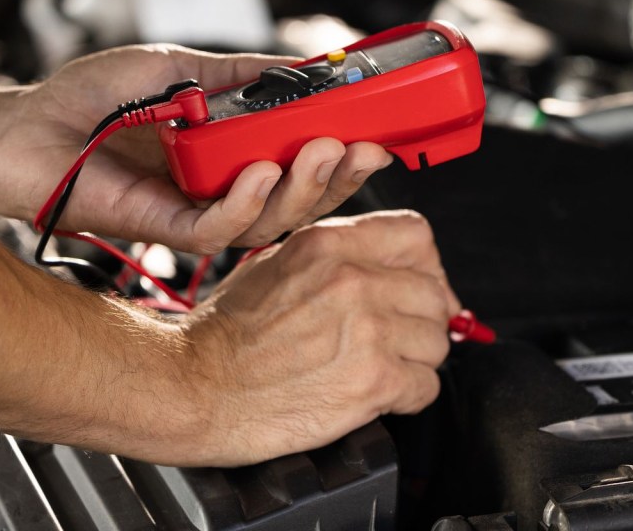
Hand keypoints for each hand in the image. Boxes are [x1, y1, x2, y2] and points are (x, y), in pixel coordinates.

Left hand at [0, 45, 394, 251]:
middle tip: (365, 149)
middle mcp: (218, 186)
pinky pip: (218, 229)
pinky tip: (259, 172)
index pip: (298, 159)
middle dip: (337, 177)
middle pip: (296, 197)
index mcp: (227, 151)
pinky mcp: (166, 229)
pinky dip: (245, 202)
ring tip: (323, 152)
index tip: (377, 130)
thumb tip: (298, 69)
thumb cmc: (86, 99)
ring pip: (268, 221)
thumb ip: (237, 75)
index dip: (341, 150)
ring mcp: (194, 211)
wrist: (24, 129)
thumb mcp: (177, 67)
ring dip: (302, 189)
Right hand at [159, 210, 459, 465]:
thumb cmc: (225, 334)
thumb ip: (335, 257)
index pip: (416, 236)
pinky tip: (377, 395)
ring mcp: (368, 330)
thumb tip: (388, 270)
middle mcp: (353, 280)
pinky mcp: (373, 381)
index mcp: (328, 244)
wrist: (195, 386)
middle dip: (421, 320)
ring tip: (379, 367)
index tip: (415, 288)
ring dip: (415, 360)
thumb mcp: (275, 264)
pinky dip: (408, 396)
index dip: (423, 265)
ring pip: (437, 342)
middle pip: (435, 293)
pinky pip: (426, 386)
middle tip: (397, 338)